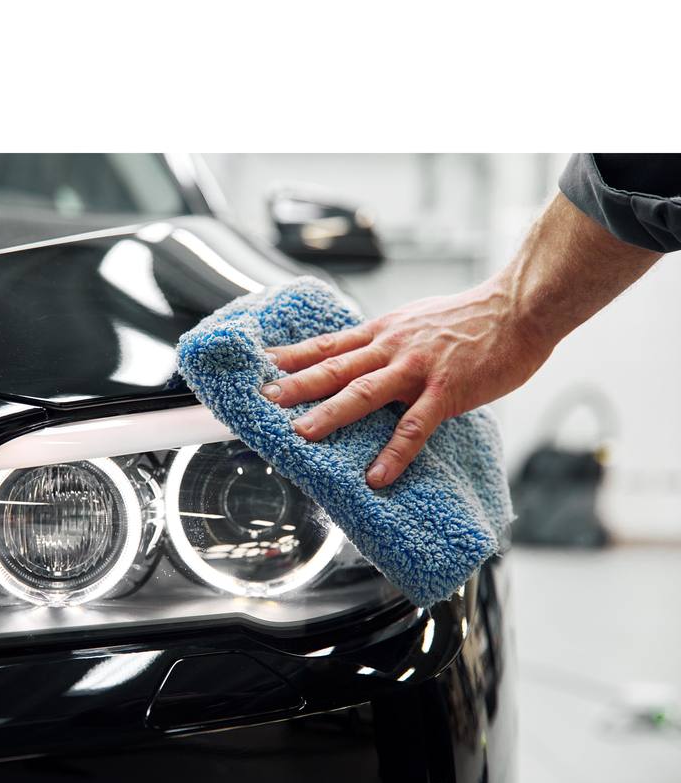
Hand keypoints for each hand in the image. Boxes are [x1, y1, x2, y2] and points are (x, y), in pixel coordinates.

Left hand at [262, 278, 552, 487]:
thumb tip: (362, 357)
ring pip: (365, 392)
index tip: (263, 365)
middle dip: (297, 384)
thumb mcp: (416, 320)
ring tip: (301, 435)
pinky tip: (377, 476)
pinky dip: (394, 452)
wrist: (519, 306)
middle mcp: (393, 346)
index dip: (294, 355)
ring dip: (331, 413)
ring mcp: (418, 369)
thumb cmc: (472, 318)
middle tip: (265, 398)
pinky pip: (415, 427)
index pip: (329, 343)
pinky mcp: (447, 391)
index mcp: (384, 331)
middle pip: (336, 366)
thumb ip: (387, 341)